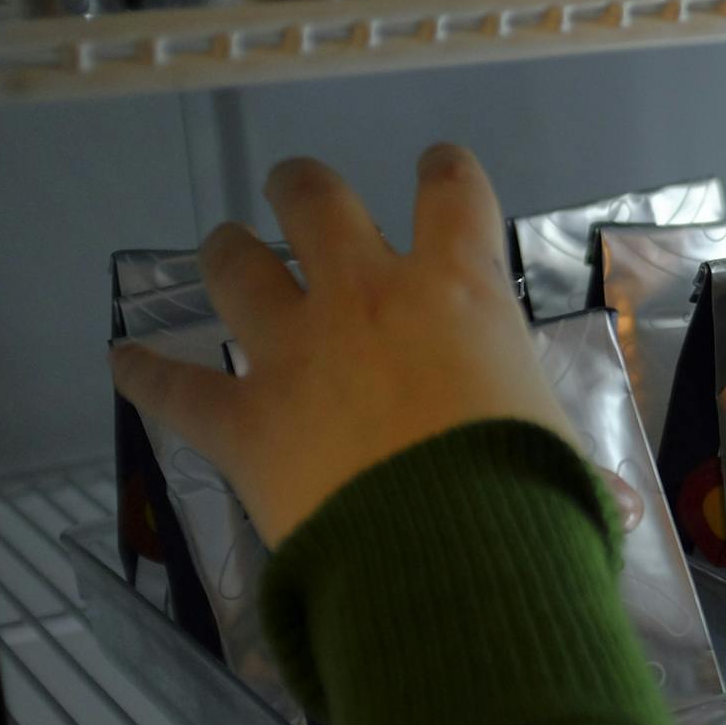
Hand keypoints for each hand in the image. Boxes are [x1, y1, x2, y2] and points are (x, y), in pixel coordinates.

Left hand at [110, 147, 571, 546]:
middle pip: (318, 203)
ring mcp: (294, 351)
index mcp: (460, 290)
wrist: (450, 555)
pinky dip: (144, 374)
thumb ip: (555, 456)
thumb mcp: (562, 452)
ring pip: (236, 268)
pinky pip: (174, 388)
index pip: (453, 193)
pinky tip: (121, 361)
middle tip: (299, 192)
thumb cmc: (529, 496)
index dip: (446, 173)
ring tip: (225, 246)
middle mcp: (368, 296)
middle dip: (305, 190)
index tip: (439, 169)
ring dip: (228, 251)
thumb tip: (604, 508)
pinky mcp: (241, 420)